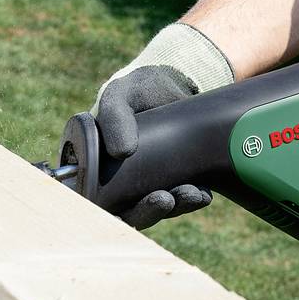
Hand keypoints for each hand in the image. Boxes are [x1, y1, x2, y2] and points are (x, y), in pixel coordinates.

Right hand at [92, 23, 233, 228]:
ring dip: (175, 207)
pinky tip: (203, 194)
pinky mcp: (177, 182)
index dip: (108, 212)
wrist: (176, 86)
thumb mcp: (121, 95)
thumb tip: (122, 152)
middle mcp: (121, 183)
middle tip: (165, 199)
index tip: (124, 210)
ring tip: (191, 193)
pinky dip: (193, 200)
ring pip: (159, 209)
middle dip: (148, 213)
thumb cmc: (139, 90)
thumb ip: (114, 115)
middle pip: (129, 213)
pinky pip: (183, 200)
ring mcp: (150, 184)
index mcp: (96, 168)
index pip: (95, 202)